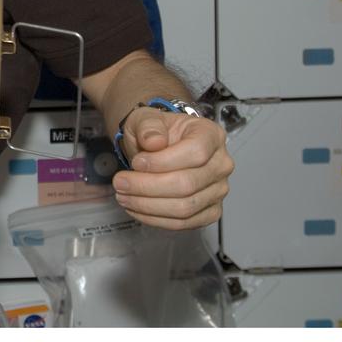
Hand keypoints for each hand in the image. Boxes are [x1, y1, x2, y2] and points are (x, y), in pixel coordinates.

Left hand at [112, 109, 232, 229]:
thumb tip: (154, 142)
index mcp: (211, 135)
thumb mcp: (145, 118)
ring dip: (147, 205)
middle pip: (188, 184)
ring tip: (123, 195)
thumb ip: (148, 126)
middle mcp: (221, 164)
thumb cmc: (154, 132)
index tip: (136, 162)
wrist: (156, 146)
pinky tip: (135, 208)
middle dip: (147, 186)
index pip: (195, 153)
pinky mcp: (210, 211)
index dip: (162, 162)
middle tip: (120, 182)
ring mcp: (218, 190)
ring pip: (184, 207)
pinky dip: (155, 219)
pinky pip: (184, 223)